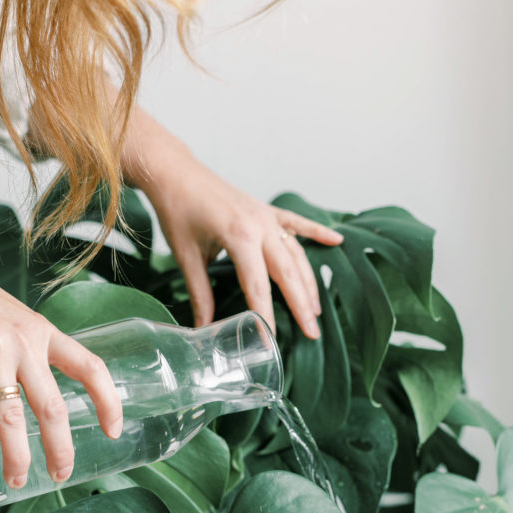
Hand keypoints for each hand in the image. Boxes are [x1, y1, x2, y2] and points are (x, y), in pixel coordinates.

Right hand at [0, 247, 122, 486]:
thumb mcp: (14, 321)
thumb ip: (30, 352)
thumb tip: (42, 394)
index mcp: (44, 334)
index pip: (90, 368)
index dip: (108, 400)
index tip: (114, 430)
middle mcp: (24, 343)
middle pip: (52, 406)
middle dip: (60, 447)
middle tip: (61, 474)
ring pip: (12, 416)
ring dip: (17, 455)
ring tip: (16, 480)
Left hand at [121, 116, 342, 337]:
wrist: (175, 171)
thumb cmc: (177, 210)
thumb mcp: (186, 256)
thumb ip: (199, 293)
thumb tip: (203, 328)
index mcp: (239, 237)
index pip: (258, 287)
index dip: (265, 316)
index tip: (271, 341)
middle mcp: (260, 226)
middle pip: (288, 273)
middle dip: (301, 306)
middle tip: (312, 333)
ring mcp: (266, 215)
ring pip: (296, 253)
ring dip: (308, 282)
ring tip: (315, 309)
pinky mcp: (265, 209)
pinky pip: (297, 223)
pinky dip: (317, 232)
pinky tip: (337, 241)